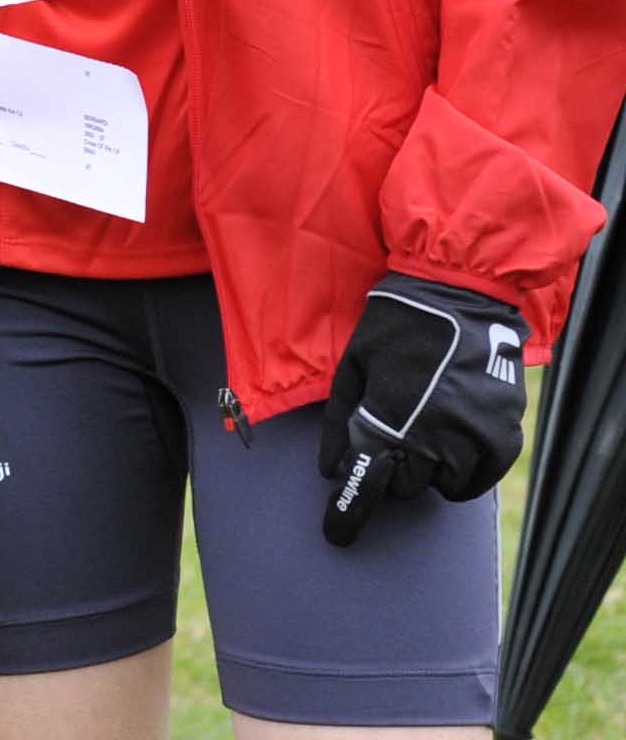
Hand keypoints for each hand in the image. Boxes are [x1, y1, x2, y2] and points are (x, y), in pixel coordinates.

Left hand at [321, 275, 525, 543]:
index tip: (337, 535)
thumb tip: (330, 468)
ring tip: (423, 430)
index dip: (347, 513)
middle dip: (388, 472)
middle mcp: (433, 438)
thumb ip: (339, 421)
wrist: (460, 298)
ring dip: (426, 470)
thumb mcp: (353, 367)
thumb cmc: (396, 328)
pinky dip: (461, 472)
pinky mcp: (504, 438)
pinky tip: (450, 445)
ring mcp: (473, 440)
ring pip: (441, 487)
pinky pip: (478, 481)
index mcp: (388, 419)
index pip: (364, 482)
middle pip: (402, 488)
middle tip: (390, 441)